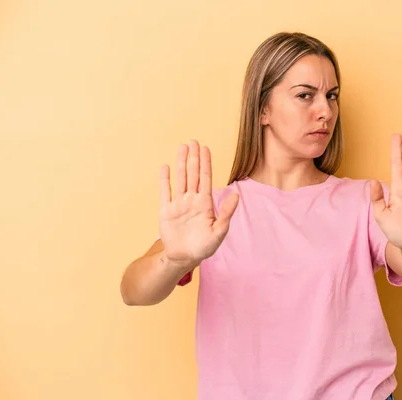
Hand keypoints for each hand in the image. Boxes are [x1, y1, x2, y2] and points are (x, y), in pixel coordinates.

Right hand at [159, 141, 238, 267]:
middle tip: (194, 141)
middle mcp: (192, 200)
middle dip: (194, 158)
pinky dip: (165, 180)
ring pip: (181, 179)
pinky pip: (165, 192)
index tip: (205, 149)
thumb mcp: (219, 231)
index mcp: (205, 203)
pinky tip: (166, 167)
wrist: (184, 258)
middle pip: (193, 174)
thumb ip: (226, 213)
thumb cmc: (204, 247)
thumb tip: (236, 195)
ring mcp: (179, 204)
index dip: (206, 163)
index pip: (205, 178)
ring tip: (182, 148)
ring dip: (181, 164)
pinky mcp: (166, 211)